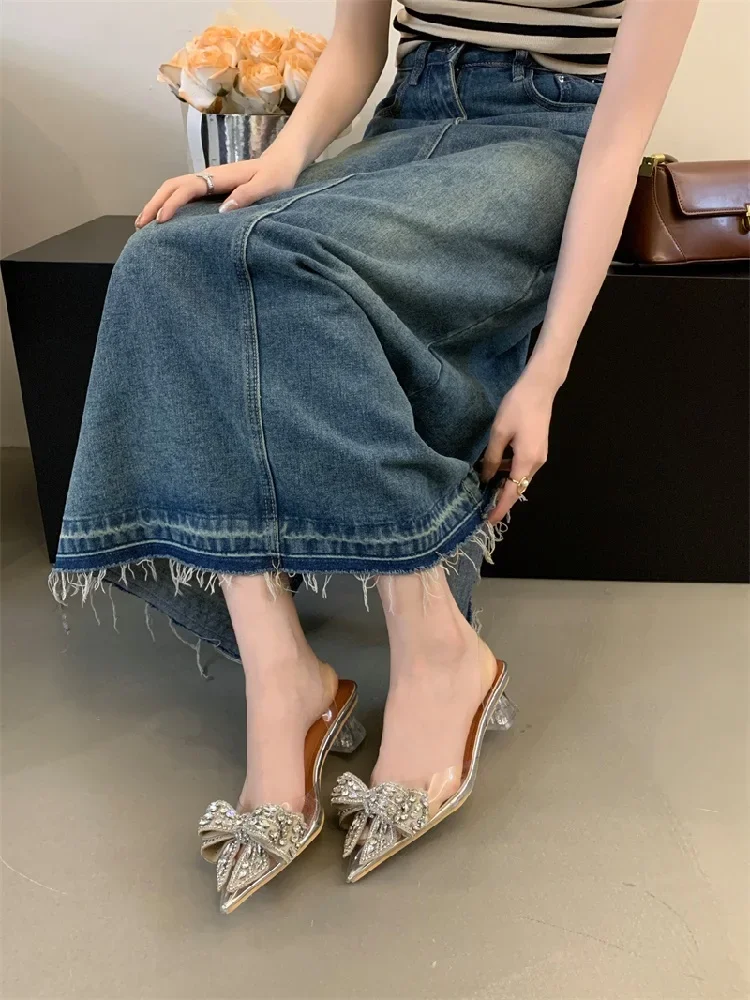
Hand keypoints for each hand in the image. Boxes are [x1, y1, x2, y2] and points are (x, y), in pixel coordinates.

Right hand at [135, 146, 304, 227]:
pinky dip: (169, 203)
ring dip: (158, 203)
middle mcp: (209, 176)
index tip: (161, 221)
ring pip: (175, 189)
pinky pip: (185, 194)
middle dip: (154, 203)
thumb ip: (248, 195)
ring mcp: (209, 180)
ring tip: (145, 224)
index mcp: (220, 176)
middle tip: (140, 225)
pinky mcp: (212, 187)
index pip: (188, 188)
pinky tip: (165, 218)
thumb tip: (223, 210)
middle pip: (172, 186)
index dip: (172, 204)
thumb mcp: (269, 185)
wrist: (283, 161)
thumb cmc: (279, 175)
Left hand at [481, 372, 555, 524]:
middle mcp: (537, 463)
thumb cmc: (517, 408)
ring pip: (520, 477)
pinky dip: (510, 471)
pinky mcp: (538, 448)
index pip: (512, 493)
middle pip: (518, 488)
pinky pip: (523, 467)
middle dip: (501, 498)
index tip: (488, 521)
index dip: (500, 508)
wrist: (539, 388)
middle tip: (482, 505)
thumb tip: (486, 478)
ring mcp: (540, 456)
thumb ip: (492, 459)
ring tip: (484, 485)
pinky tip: (496, 466)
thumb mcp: (499, 433)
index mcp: (526, 462)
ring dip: (504, 482)